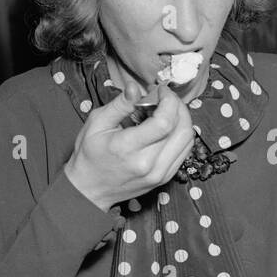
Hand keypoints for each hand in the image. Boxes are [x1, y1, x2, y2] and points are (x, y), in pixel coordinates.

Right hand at [64, 84, 195, 210]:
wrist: (91, 189)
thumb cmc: (90, 155)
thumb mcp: (96, 123)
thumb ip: (119, 104)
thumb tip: (136, 87)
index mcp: (128, 148)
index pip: (164, 122)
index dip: (169, 101)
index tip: (161, 90)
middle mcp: (148, 164)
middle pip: (181, 129)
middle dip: (178, 106)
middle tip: (165, 97)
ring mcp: (159, 173)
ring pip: (187, 140)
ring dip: (182, 119)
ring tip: (167, 110)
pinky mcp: (165, 177)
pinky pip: (184, 151)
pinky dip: (181, 134)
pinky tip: (168, 126)